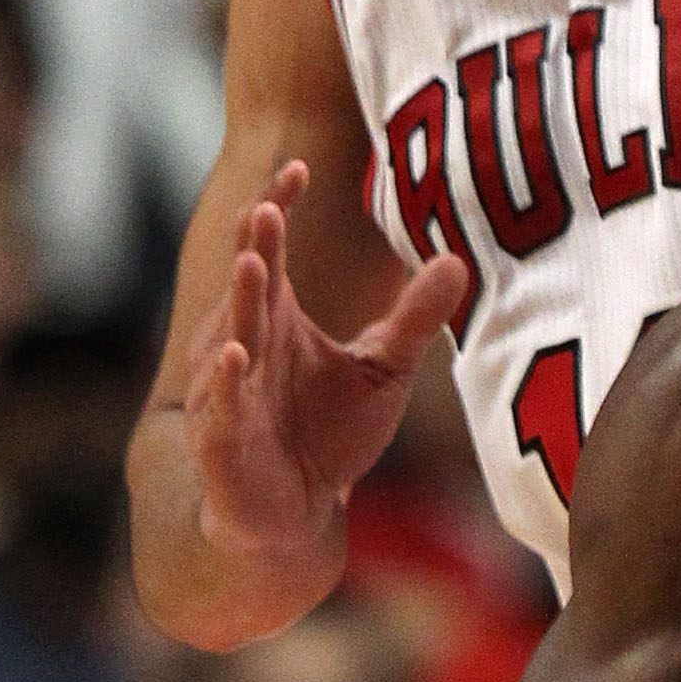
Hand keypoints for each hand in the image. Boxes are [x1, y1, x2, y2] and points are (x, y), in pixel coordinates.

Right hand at [180, 161, 468, 560]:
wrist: (291, 514)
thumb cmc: (327, 436)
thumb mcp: (383, 372)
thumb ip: (413, 319)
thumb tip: (457, 260)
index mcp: (275, 315)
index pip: (270, 246)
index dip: (279, 205)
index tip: (300, 166)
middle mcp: (242, 340)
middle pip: (248, 282)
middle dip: (257, 246)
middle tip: (267, 206)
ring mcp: (228, 388)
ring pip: (230, 335)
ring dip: (241, 301)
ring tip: (255, 263)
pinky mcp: (222, 437)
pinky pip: (224, 403)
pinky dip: (228, 380)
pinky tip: (237, 354)